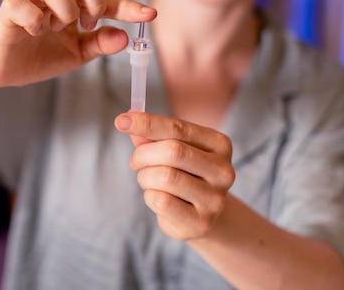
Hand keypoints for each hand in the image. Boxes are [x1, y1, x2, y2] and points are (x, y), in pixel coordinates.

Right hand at [0, 0, 156, 87]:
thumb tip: (125, 37)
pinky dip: (33, 19)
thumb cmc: (40, 57)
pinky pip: (19, 2)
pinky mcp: (7, 12)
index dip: (128, 6)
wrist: (3, 70)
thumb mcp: (77, 54)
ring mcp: (30, 1)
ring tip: (57, 29)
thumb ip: (100, 44)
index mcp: (72, 4)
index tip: (149, 16)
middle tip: (87, 25)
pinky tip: (36, 33)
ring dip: (63, 9)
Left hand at [115, 112, 234, 240]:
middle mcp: (223, 170)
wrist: (199, 215)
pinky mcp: (201, 222)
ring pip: (165, 177)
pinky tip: (157, 197)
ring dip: (144, 177)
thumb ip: (151, 135)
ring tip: (147, 180)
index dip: (147, 123)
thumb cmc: (181, 173)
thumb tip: (128, 120)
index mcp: (219, 144)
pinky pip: (161, 201)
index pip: (178, 127)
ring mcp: (215, 199)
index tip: (120, 121)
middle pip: (173, 151)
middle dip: (143, 154)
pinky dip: (149, 196)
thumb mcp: (170, 149)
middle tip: (134, 162)